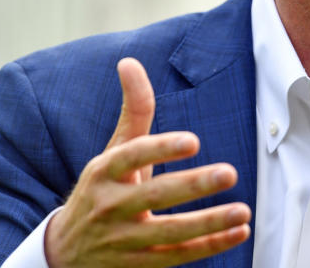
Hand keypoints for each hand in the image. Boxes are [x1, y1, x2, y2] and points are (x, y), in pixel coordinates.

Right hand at [44, 58, 250, 266]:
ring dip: (209, 223)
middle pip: (155, 195)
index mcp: (105, 171)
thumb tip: (129, 62)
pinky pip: (177, 256)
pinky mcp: (139, 263)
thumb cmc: (103, 188)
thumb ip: (132, 109)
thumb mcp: (113, 150)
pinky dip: (210, 246)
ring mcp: (124, 239)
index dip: (161, 147)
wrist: (66, 250)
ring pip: (170, 233)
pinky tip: (238, 232)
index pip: (132, 156)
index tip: (193, 140)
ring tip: (243, 211)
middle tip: (230, 173)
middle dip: (193, 185)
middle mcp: (111, 205)